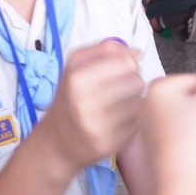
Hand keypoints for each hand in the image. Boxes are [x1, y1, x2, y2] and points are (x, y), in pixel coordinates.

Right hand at [43, 41, 144, 170]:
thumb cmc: (70, 98)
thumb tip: (137, 52)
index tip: (121, 71)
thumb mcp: (76, 66)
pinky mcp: (108, 144)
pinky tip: (118, 120)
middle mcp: (85, 102)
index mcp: (77, 78)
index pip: (126, 63)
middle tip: (121, 88)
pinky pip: (136, 123)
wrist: (56, 141)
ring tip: (118, 104)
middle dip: (132, 83)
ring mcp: (96, 125)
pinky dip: (131, 120)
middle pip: (136, 82)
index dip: (128, 64)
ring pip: (139, 102)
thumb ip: (105, 50)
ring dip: (133, 101)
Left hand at [142, 73, 195, 187]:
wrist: (181, 177)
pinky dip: (185, 138)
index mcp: (157, 86)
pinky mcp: (151, 142)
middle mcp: (145, 103)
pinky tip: (188, 148)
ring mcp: (146, 123)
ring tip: (195, 138)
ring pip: (183, 115)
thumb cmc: (194, 139)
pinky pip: (176, 133)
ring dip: (194, 123)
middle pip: (188, 97)